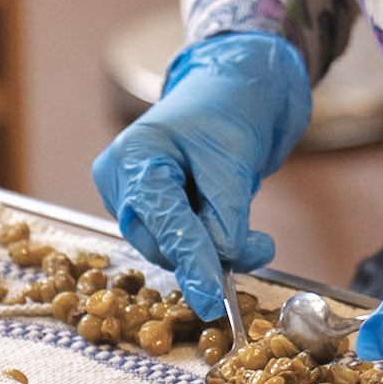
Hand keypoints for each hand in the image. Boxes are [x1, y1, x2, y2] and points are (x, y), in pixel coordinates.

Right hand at [90, 31, 311, 319]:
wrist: (237, 84)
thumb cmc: (232, 107)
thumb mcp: (235, 160)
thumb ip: (225, 216)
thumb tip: (221, 262)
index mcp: (135, 155)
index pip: (162, 219)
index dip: (190, 260)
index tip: (210, 299)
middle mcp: (122, 177)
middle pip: (160, 240)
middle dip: (209, 253)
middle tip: (261, 247)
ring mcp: (132, 193)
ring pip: (170, 245)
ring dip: (214, 249)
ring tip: (258, 237)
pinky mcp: (152, 206)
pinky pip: (178, 237)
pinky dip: (209, 239)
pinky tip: (234, 224)